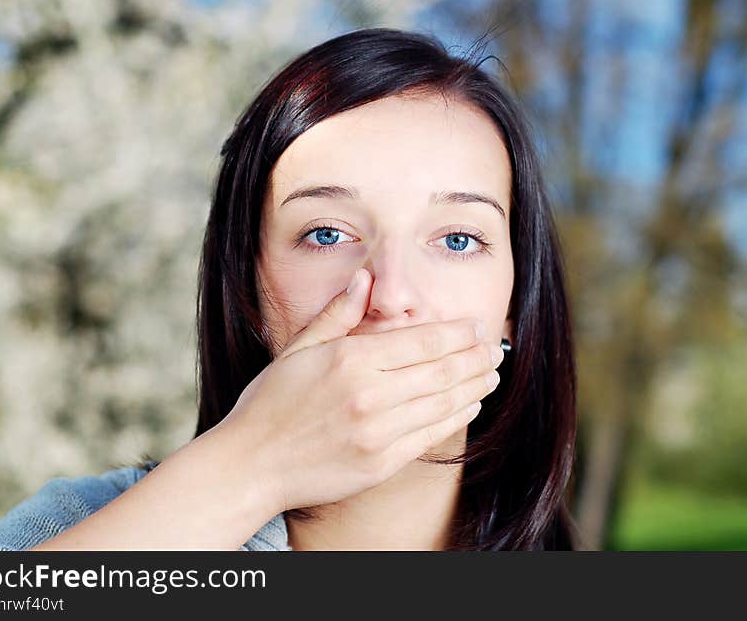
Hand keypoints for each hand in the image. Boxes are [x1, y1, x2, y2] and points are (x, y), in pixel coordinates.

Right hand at [211, 268, 502, 514]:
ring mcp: (377, 432)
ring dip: (474, 386)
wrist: (251, 465)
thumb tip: (365, 280)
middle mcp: (369, 395)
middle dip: (475, 358)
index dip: (457, 333)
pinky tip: (469, 405)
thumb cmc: (270, 404)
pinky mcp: (381, 463)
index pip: (421, 341)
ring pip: (443, 403)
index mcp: (350, 360)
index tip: (477, 327)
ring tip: (492, 374)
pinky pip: (430, 436)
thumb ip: (337, 315)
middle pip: (441, 371)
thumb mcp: (299, 350)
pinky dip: (456, 417)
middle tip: (495, 349)